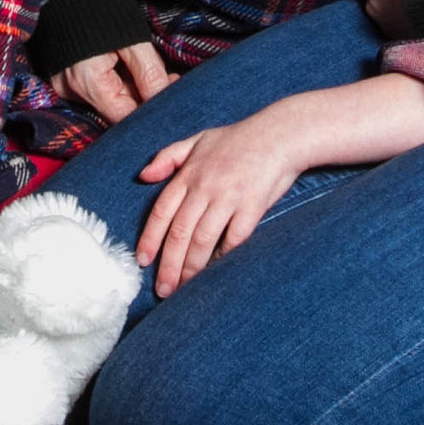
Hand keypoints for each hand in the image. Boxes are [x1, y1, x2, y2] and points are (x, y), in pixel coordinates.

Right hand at [51, 40, 174, 125]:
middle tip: (166, 76)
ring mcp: (63, 85)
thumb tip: (163, 101)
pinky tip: (125, 64)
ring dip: (130, 88)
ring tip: (145, 65)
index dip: (150, 107)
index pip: (123, 116)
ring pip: (106, 99)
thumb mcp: (133, 39)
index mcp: (85, 81)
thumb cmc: (102, 6)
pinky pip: (94, 89)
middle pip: (115, 109)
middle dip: (142, 95)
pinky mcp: (62, 77)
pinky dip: (114, 81)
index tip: (170, 88)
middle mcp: (70, 90)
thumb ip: (149, 73)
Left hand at [135, 109, 305, 297]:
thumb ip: (168, 157)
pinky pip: (234, 239)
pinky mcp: (253, 206)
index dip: (150, 239)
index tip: (142, 261)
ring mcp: (229, 197)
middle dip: (168, 265)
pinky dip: (223, 257)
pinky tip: (215, 272)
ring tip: (183, 288)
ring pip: (203, 241)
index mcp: (189, 173)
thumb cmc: (238, 139)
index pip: (162, 212)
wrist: (281, 135)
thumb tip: (142, 176)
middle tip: (162, 290)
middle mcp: (205, 187)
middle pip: (180, 233)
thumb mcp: (198, 140)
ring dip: (191, 268)